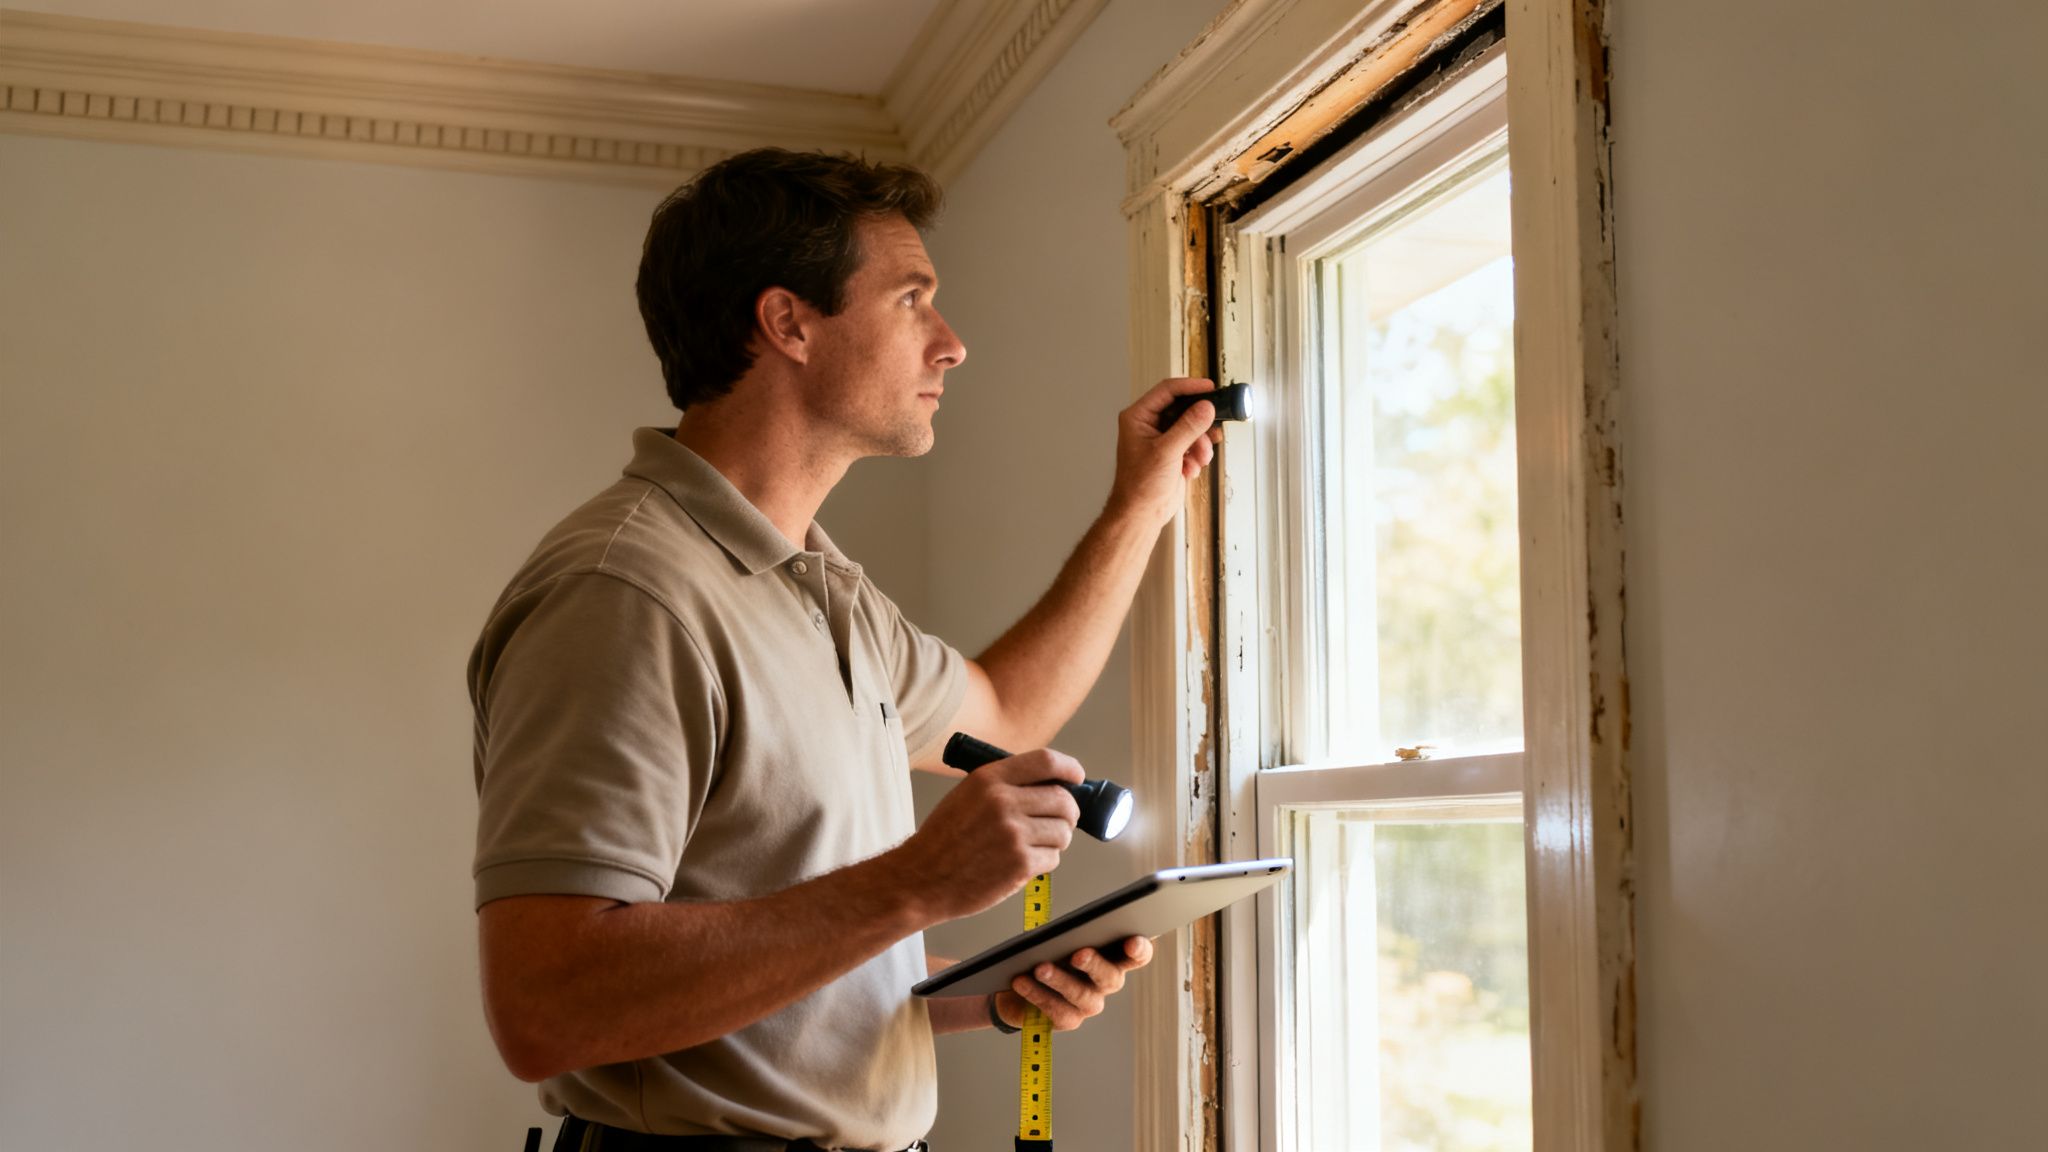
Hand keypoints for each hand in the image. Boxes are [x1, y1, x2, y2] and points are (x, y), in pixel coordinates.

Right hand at [896, 749, 1083, 921]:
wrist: (921, 878)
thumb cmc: (943, 840)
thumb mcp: (967, 795)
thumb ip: (1005, 785)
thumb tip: (1052, 785)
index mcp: (989, 779)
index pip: (1047, 761)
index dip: (1070, 769)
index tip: (1077, 777)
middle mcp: (1003, 802)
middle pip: (1064, 800)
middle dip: (1068, 813)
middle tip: (1061, 821)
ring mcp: (1013, 833)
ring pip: (1063, 831)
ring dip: (1056, 840)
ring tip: (1034, 845)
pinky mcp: (1020, 863)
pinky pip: (1053, 858)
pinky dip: (1044, 862)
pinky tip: (1022, 862)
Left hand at [994, 937, 1154, 1031]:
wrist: (1017, 981)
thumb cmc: (1047, 951)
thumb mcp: (1058, 937)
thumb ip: (1069, 931)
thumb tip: (1065, 927)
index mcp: (1112, 956)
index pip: (1137, 955)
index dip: (1139, 950)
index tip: (1131, 941)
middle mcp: (1106, 982)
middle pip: (1111, 977)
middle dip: (1095, 965)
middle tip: (1078, 954)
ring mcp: (1089, 1004)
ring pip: (1082, 995)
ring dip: (1060, 980)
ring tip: (1040, 968)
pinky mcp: (1068, 1020)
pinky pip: (1057, 1010)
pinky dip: (1037, 994)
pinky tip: (1021, 982)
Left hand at [1105, 377, 1225, 529]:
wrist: (1142, 514)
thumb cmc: (1141, 485)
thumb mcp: (1167, 452)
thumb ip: (1188, 427)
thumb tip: (1206, 406)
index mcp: (1138, 417)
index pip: (1167, 390)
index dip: (1190, 387)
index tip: (1210, 388)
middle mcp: (1149, 424)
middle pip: (1183, 408)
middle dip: (1199, 423)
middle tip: (1213, 427)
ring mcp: (1163, 438)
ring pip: (1192, 427)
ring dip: (1200, 443)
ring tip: (1199, 459)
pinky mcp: (1174, 452)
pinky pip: (1194, 443)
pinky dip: (1197, 455)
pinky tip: (1189, 469)